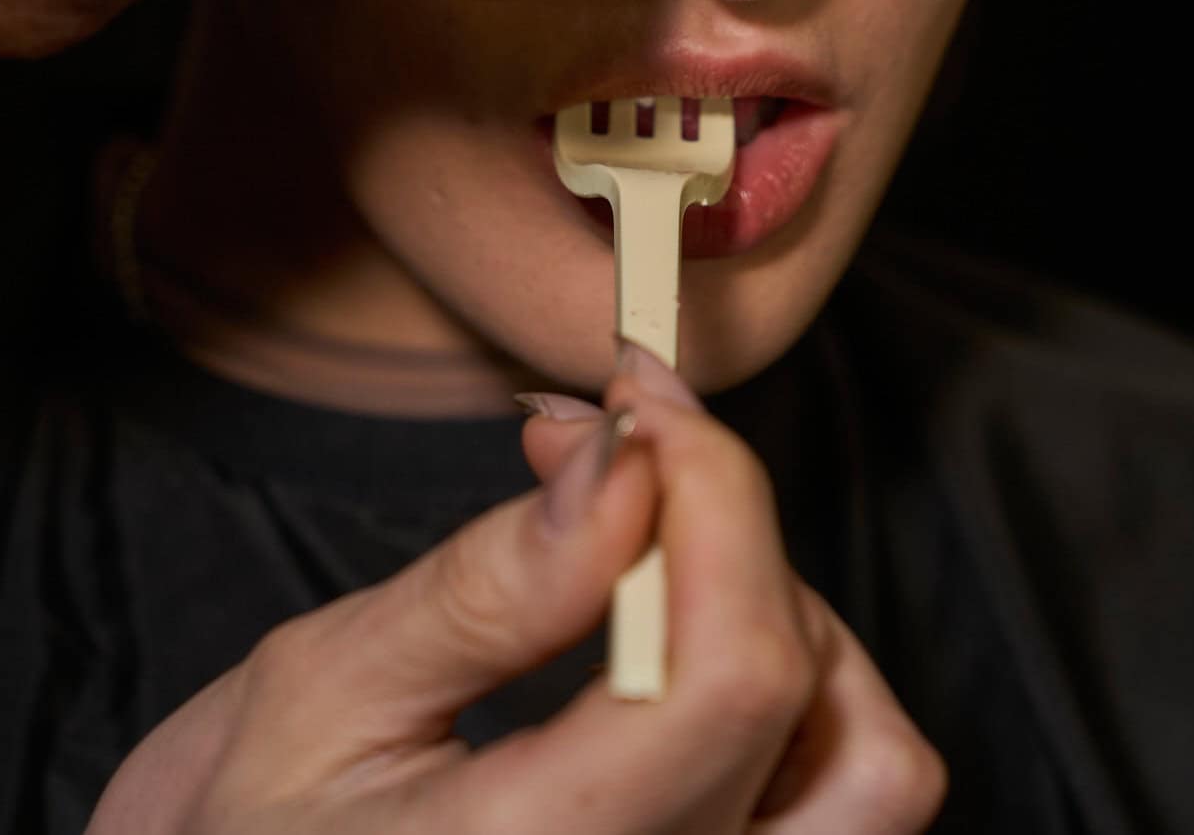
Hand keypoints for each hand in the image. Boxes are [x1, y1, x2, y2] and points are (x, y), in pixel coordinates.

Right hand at [84, 355, 945, 834]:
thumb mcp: (323, 694)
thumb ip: (493, 584)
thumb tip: (625, 461)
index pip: (733, 674)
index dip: (713, 493)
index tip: (635, 399)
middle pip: (832, 717)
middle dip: (740, 534)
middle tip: (618, 446)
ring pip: (870, 771)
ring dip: (787, 619)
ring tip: (651, 549)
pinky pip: (826, 809)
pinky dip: (788, 694)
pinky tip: (672, 635)